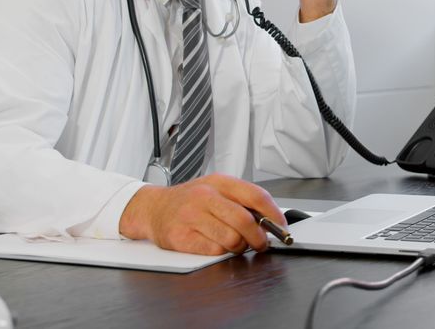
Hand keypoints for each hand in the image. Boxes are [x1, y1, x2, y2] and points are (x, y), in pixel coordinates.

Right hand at [118, 174, 286, 255]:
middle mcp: (205, 196)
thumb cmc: (190, 200)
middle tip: (261, 244)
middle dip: (259, 238)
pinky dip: (221, 252)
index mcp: (220, 182)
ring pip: (231, 239)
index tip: (281, 227)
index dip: (273, 214)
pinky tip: (216, 245)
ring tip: (236, 244)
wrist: (153, 208)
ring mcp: (191, 216)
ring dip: (239, 247)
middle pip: (245, 221)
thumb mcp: (216, 189)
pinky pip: (214, 250)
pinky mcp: (181, 237)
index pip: (256, 196)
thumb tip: (270, 220)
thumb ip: (242, 200)